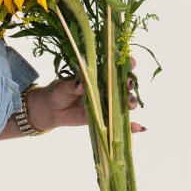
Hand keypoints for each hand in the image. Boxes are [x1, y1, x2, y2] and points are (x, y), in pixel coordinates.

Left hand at [30, 56, 145, 132]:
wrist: (52, 110)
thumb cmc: (59, 92)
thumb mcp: (63, 86)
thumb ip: (72, 85)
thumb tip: (81, 83)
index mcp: (98, 75)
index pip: (115, 67)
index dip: (125, 63)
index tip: (129, 62)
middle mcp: (106, 88)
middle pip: (124, 84)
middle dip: (130, 83)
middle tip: (129, 85)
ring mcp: (106, 103)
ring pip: (123, 102)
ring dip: (130, 102)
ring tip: (130, 104)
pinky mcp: (104, 118)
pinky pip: (118, 121)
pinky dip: (129, 125)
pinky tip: (138, 127)